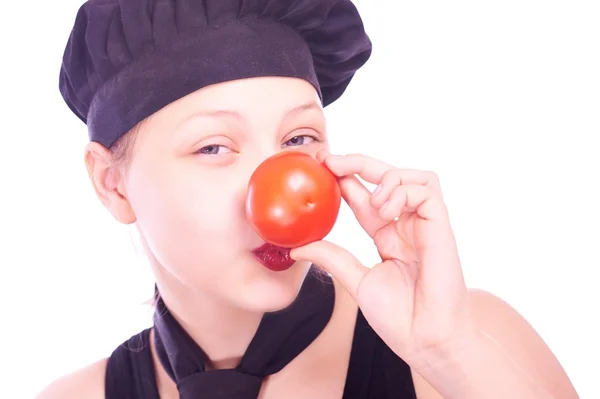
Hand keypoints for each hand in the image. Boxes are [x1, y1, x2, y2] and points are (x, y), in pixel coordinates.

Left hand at [290, 151, 477, 367]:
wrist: (424, 339)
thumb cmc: (398, 318)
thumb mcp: (356, 280)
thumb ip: (331, 258)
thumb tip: (297, 247)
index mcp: (386, 236)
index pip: (364, 197)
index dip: (344, 180)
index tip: (320, 168)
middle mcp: (406, 225)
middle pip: (386, 178)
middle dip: (358, 164)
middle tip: (330, 161)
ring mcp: (424, 224)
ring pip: (413, 177)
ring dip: (386, 177)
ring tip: (372, 200)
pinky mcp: (441, 226)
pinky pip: (427, 190)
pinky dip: (403, 191)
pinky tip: (387, 209)